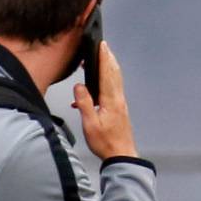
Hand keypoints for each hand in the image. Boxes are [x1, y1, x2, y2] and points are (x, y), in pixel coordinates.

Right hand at [74, 42, 138, 160]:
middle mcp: (118, 99)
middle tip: (103, 46)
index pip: (107, 73)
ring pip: (116, 80)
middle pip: (114, 73)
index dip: (104, 57)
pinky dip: (108, 80)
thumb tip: (78, 86)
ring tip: (102, 59)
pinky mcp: (120, 109)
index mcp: (111, 100)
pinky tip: (97, 87)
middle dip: (108, 58)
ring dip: (109, 67)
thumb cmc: (105, 143)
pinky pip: (114, 89)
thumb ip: (84, 103)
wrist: (121, 156)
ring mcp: (120, 104)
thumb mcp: (90, 124)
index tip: (102, 45)